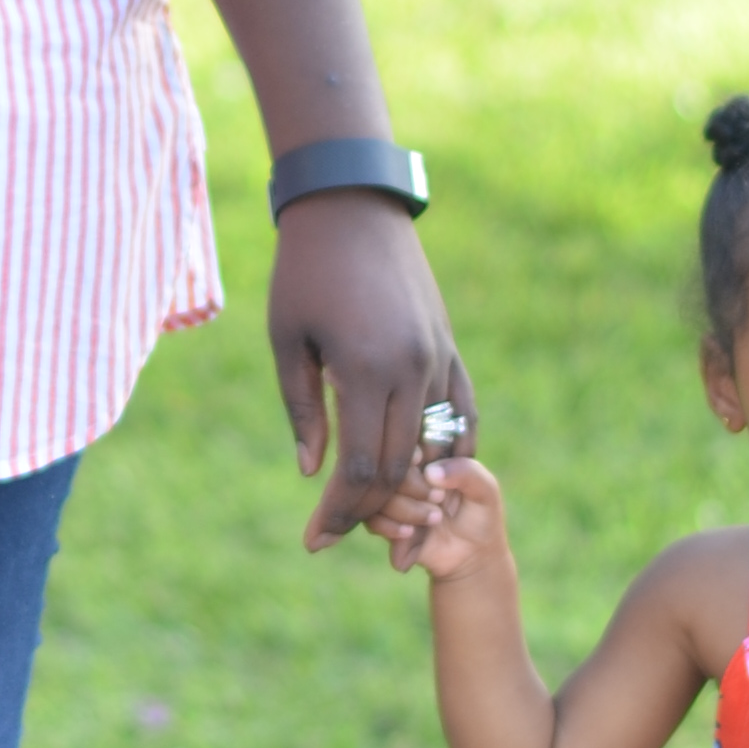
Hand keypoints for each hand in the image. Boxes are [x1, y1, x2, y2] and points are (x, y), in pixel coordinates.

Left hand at [270, 192, 469, 551]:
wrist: (351, 206)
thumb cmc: (303, 270)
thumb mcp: (288, 341)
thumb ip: (303, 410)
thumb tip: (313, 474)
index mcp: (366, 370)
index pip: (363, 467)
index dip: (341, 511)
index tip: (317, 541)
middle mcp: (413, 369)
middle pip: (400, 466)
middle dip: (369, 509)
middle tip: (338, 535)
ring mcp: (438, 357)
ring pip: (433, 444)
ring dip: (408, 486)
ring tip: (380, 514)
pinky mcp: (448, 345)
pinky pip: (461, 412)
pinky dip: (449, 449)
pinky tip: (430, 476)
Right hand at [370, 453, 505, 582]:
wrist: (472, 556)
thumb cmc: (481, 516)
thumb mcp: (485, 490)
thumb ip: (466, 472)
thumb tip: (430, 471)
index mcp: (429, 455)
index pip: (407, 439)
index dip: (407, 449)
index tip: (419, 460)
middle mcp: (407, 473)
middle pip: (387, 466)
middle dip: (412, 485)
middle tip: (439, 499)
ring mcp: (393, 497)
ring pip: (379, 494)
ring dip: (406, 509)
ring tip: (434, 519)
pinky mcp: (384, 521)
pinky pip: (371, 519)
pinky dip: (390, 526)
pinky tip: (411, 533)